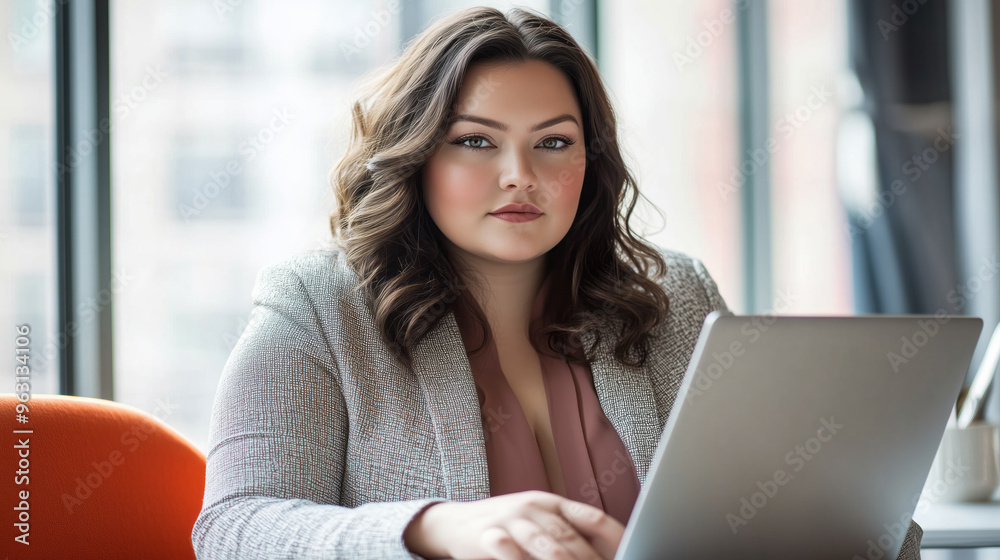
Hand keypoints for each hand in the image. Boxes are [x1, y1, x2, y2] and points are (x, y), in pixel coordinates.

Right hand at [403, 490, 624, 559]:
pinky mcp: (491, 536)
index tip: (634, 549)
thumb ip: (570, 533)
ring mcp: (513, 521)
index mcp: (553, 503)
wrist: (453, 523)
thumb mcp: (541, 521)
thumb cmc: (507, 527)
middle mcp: (535, 507)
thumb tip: (611, 550)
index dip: (616, 536)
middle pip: (574, 538)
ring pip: (550, 547)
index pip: (593, 518)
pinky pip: (515, 554)